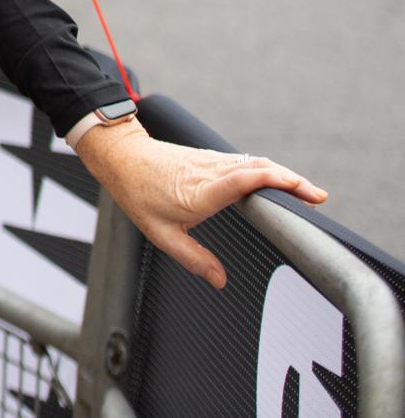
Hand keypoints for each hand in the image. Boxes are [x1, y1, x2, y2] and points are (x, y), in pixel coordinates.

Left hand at [74, 119, 327, 288]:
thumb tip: (220, 282)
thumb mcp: (160, 234)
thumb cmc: (137, 193)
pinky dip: (267, 170)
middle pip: (258, 169)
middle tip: (318, 197)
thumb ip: (194, 259)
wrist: (121, 157)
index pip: (243, 180)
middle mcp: (209, 172)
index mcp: (200, 191)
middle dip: (291, 181)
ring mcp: (211, 161)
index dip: (274, 182)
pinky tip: (279, 183)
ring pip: (254, 162)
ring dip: (282, 174)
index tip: (302, 191)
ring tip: (307, 193)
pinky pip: (245, 161)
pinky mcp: (211, 157)